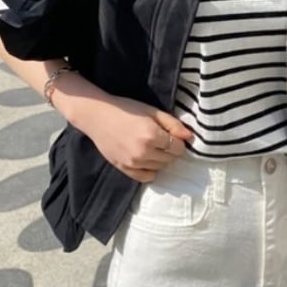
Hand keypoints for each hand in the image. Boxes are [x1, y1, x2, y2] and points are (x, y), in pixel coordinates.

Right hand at [75, 94, 192, 182]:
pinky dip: (150, 170)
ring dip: (161, 159)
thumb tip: (189, 136)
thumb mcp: (152, 111)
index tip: (173, 136)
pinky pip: (146, 177)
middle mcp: (143, 152)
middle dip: (171, 150)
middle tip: (162, 140)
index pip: (178, 148)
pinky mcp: (124, 169)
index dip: (179, 141)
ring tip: (152, 146)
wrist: (98, 116)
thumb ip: (172, 124)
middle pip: (170, 159)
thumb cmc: (126, 109)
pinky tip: (146, 159)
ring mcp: (133, 163)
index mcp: (152, 135)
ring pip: (160, 168)